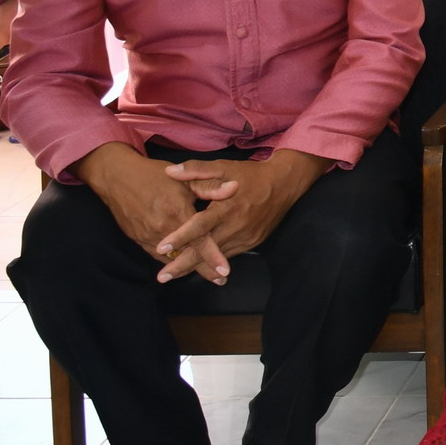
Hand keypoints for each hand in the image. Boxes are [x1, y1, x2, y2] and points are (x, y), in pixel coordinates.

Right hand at [75, 142, 228, 283]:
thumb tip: (235, 188)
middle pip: (186, 255)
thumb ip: (210, 187)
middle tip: (221, 280)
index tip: (225, 272)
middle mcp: (162, 229)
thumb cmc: (155, 175)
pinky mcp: (138, 239)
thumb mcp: (185, 179)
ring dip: (187, 268)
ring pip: (171, 258)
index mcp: (177, 213)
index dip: (213, 257)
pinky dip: (171, 260)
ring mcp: (148, 236)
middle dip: (204, 269)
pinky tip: (182, 266)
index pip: (199, 241)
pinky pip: (157, 255)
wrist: (117, 177)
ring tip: (207, 275)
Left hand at [154, 149, 328, 280]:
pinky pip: (229, 254)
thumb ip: (196, 170)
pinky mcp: (252, 242)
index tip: (160, 248)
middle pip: (205, 249)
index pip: (199, 226)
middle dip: (182, 264)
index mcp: (227, 207)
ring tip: (173, 276)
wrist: (285, 184)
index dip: (180, 237)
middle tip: (162, 277)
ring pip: (217, 257)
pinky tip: (199, 269)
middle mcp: (236, 225)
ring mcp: (245, 236)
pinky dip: (213, 263)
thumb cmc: (250, 175)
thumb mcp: (224, 167)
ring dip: (196, 267)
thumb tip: (169, 171)